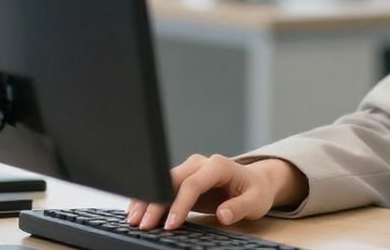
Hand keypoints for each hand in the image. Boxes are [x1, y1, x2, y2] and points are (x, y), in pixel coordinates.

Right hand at [126, 154, 304, 230]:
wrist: (255, 182)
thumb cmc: (255, 191)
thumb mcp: (256, 201)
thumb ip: (240, 207)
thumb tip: (223, 214)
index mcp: (219, 165)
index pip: (193, 184)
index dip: (179, 204)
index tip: (171, 225)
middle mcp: (200, 164)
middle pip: (172, 180)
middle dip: (156, 202)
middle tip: (143, 224)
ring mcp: (189, 170)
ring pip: (162, 182)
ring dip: (147, 200)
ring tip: (134, 219)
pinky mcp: (182, 179)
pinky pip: (162, 187)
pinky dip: (149, 198)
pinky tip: (137, 211)